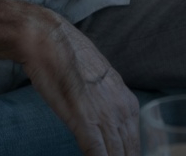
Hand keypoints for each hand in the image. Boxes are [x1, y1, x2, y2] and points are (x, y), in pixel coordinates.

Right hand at [21, 15, 139, 155]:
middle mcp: (123, 110)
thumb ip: (106, 105)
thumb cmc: (70, 61)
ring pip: (116, 155)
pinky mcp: (85, 121)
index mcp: (128, 103)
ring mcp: (106, 117)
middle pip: (130, 152)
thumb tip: (105, 122)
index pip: (135, 144)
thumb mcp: (99, 84)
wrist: (50, 41)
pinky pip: (97, 153)